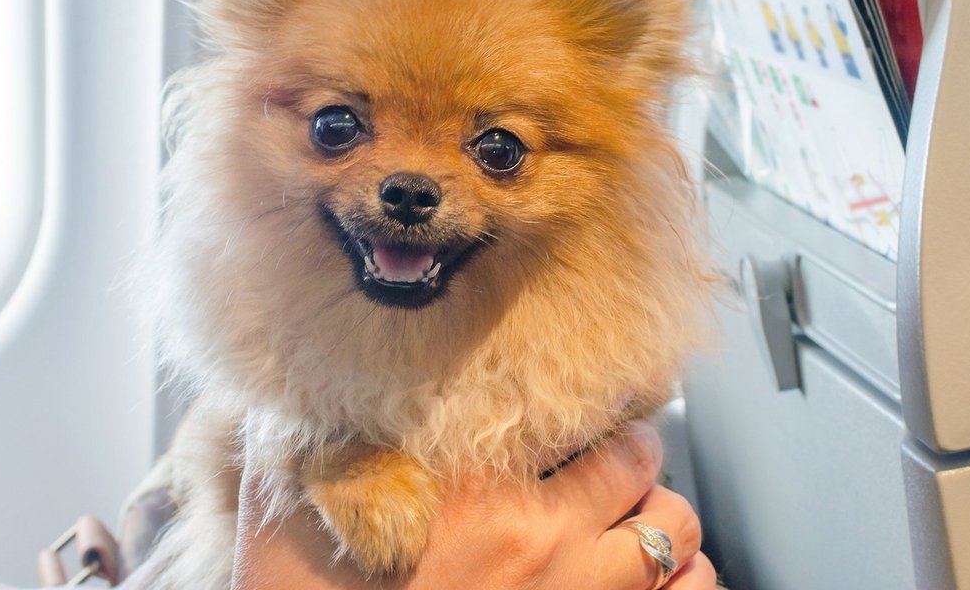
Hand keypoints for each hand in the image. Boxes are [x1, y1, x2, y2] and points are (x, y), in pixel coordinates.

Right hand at [231, 420, 716, 588]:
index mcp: (473, 495)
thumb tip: (289, 397)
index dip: (586, 401)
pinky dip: (687, 582)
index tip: (583, 402)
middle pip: (639, 461)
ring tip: (638, 519)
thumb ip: (290, 447)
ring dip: (664, 519)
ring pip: (678, 531)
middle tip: (613, 458)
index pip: (572, 413)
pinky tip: (658, 582)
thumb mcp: (282, 525)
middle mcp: (544, 542)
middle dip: (632, 453)